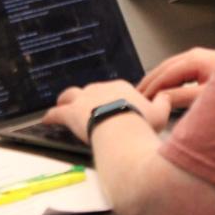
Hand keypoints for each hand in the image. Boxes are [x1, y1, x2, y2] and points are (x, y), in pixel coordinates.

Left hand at [42, 79, 170, 141]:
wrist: (121, 127)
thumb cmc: (140, 123)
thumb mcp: (160, 113)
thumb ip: (163, 103)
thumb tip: (167, 96)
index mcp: (121, 87)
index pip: (114, 90)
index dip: (112, 99)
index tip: (113, 107)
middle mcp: (100, 89)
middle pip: (91, 91)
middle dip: (89, 98)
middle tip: (88, 108)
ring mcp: (84, 100)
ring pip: (71, 95)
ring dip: (66, 101)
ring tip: (63, 106)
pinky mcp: (70, 113)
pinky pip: (57, 113)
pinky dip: (51, 116)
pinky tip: (47, 120)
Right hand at [137, 47, 214, 108]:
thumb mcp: (208, 96)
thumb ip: (183, 96)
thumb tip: (162, 98)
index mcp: (195, 59)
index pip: (165, 74)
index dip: (150, 88)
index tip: (139, 100)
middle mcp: (196, 55)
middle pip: (164, 68)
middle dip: (149, 82)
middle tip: (135, 97)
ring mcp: (199, 58)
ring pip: (170, 68)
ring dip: (157, 82)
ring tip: (145, 95)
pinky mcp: (204, 65)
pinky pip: (179, 72)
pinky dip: (168, 81)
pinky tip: (164, 92)